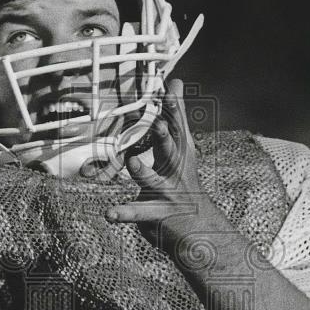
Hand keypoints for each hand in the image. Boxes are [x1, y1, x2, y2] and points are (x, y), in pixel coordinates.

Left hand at [106, 79, 212, 242]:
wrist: (200, 228)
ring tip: (133, 163)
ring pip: (154, 182)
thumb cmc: (184, 182)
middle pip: (171, 151)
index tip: (169, 90)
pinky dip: (124, 213)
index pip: (176, 128)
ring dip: (144, 173)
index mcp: (179, 154)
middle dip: (164, 137)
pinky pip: (138, 213)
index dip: (173, 109)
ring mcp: (168, 193)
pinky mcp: (157, 213)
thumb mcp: (182, 148)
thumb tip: (177, 81)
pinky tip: (109, 213)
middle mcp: (175, 172)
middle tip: (158, 123)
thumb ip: (175, 115)